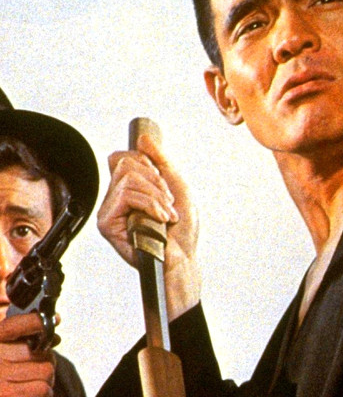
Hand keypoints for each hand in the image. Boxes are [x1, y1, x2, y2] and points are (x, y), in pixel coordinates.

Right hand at [0, 314, 55, 396]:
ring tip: (30, 389)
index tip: (55, 320)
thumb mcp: (6, 360)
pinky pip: (43, 388)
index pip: (15, 324)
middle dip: (44, 363)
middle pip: (39, 350)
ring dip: (45, 381)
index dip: (37, 321)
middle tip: (31, 376)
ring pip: (46, 369)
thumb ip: (26, 344)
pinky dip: (44, 396)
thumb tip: (56, 332)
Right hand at [97, 133, 200, 319]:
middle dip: (156, 181)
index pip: (124, 157)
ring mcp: (110, 210)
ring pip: (128, 178)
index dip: (146, 163)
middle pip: (127, 163)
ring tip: (166, 215)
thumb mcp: (177, 187)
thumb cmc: (182, 230)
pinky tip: (159, 220)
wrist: (182, 258)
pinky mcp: (106, 222)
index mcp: (131, 188)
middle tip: (168, 203)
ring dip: (156, 196)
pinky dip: (150, 205)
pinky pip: (126, 195)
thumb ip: (161, 160)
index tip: (163, 183)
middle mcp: (116, 197)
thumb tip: (143, 138)